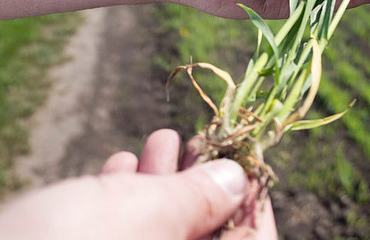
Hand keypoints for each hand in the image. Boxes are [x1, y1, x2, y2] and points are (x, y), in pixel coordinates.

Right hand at [0, 129, 274, 239]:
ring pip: (161, 231)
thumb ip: (199, 198)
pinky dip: (126, 201)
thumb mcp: (144, 216)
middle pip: (203, 234)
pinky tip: (120, 166)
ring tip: (158, 140)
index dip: (249, 200)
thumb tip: (237, 179)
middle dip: (200, 182)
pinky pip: (125, 234)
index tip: (241, 160)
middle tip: (196, 140)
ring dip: (162, 183)